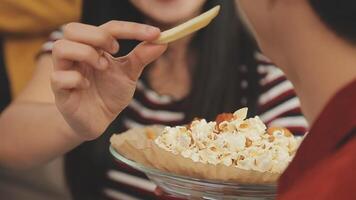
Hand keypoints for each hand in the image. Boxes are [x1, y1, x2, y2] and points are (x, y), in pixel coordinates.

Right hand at [51, 21, 166, 139]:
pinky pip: (59, 77)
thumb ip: (142, 57)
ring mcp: (65, 72)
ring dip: (86, 54)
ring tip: (102, 67)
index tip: (155, 34)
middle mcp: (77, 56)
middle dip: (97, 36)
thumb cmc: (110, 94)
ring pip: (61, 47)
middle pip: (73, 29)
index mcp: (94, 47)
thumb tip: (163, 41)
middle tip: (116, 50)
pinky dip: (76, 79)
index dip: (132, 29)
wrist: (98, 121)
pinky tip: (87, 87)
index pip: (108, 28)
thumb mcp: (129, 74)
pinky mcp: (60, 92)